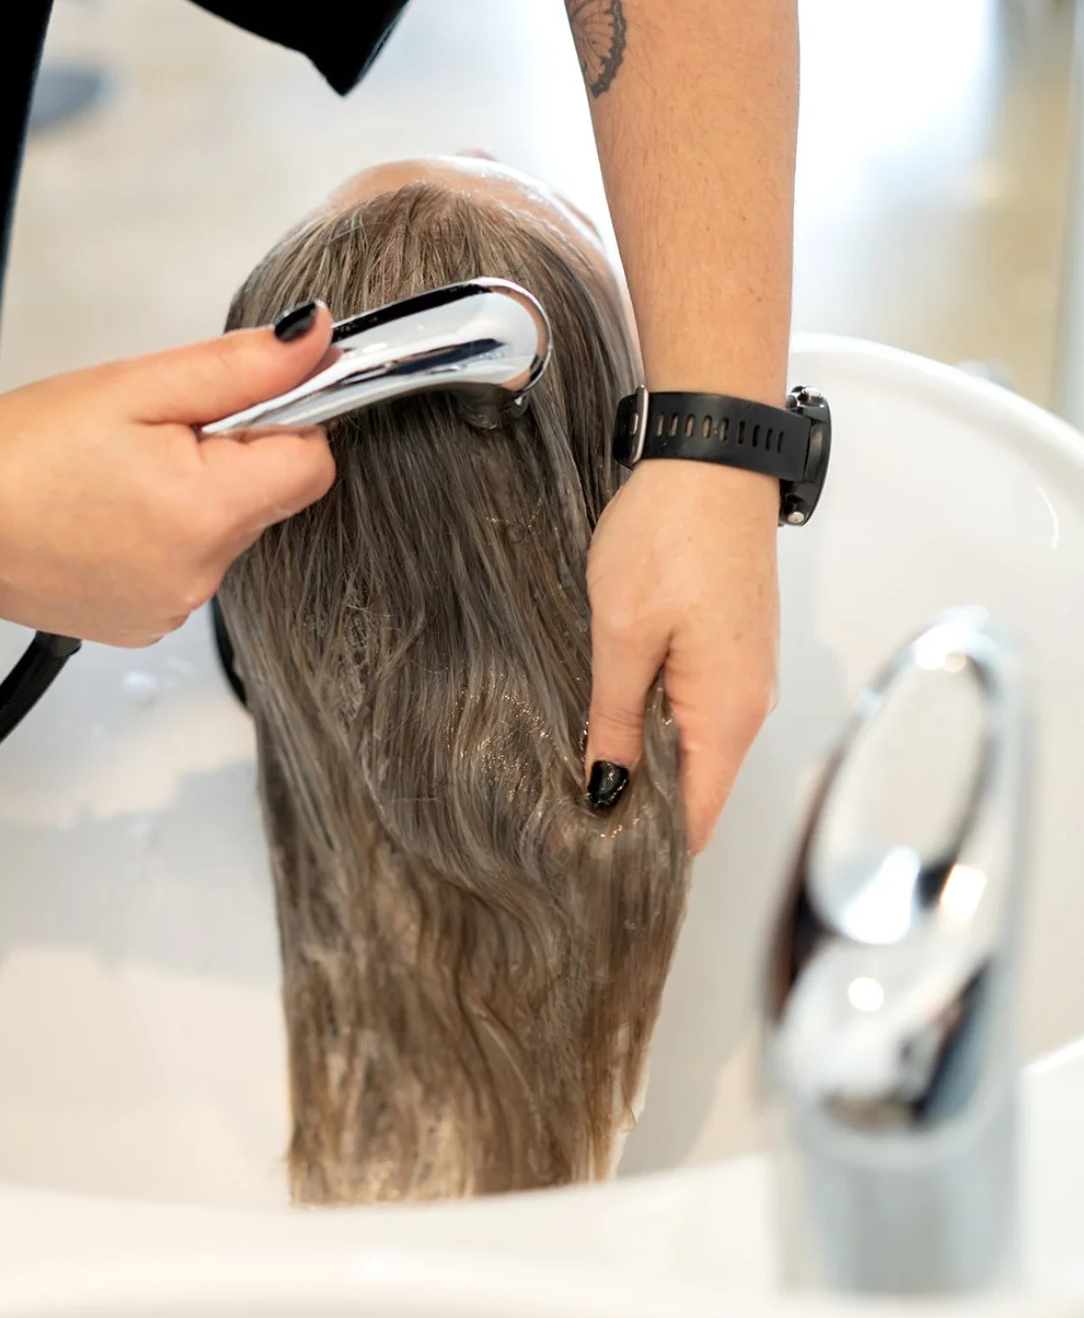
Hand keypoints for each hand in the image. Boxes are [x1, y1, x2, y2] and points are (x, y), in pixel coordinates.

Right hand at [0, 310, 335, 644]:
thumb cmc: (22, 453)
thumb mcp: (137, 386)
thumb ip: (242, 367)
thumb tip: (318, 340)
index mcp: (208, 513)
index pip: (313, 463)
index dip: (283, 422)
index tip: (227, 407)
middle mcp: (204, 576)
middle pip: (270, 498)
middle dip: (229, 457)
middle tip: (152, 438)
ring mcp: (177, 608)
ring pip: (229, 531)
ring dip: (196, 496)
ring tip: (120, 479)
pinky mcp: (149, 623)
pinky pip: (191, 565)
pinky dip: (166, 536)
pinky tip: (110, 516)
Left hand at [585, 459, 779, 850]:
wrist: (714, 458)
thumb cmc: (672, 536)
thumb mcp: (621, 634)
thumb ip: (613, 717)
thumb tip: (606, 787)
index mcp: (727, 713)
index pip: (699, 817)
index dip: (649, 845)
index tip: (593, 859)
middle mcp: (749, 702)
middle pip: (699, 784)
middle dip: (641, 804)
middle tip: (568, 813)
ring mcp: (745, 671)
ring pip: (696, 742)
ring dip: (645, 754)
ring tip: (582, 762)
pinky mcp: (733, 642)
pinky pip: (699, 702)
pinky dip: (658, 714)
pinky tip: (613, 704)